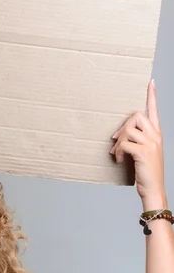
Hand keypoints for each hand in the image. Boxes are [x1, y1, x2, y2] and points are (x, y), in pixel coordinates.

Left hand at [110, 80, 165, 206]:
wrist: (153, 189)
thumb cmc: (147, 172)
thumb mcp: (144, 153)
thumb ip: (135, 140)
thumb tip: (117, 135)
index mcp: (157, 134)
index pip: (154, 110)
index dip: (152, 96)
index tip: (150, 82)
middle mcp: (156, 136)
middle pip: (136, 116)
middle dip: (123, 126)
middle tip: (116, 140)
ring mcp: (151, 143)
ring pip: (128, 130)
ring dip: (119, 142)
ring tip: (118, 153)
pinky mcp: (144, 151)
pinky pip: (124, 144)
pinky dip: (118, 152)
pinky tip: (120, 160)